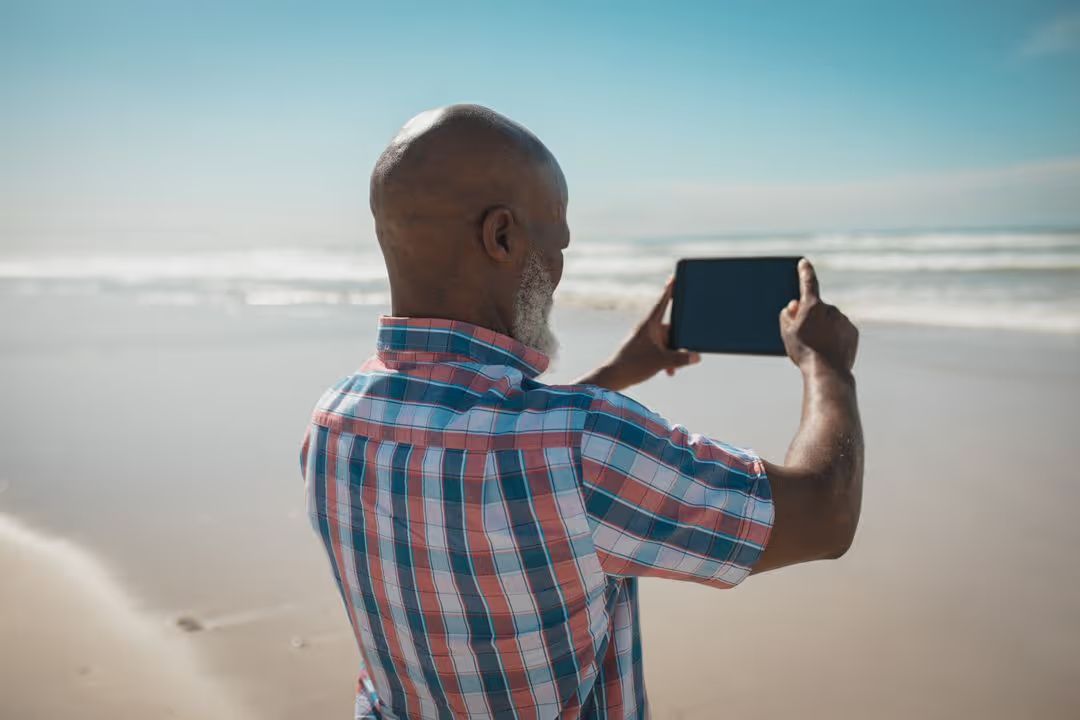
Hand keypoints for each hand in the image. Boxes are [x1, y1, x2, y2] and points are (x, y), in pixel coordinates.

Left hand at [577, 277, 700, 391]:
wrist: (613, 378)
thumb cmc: (633, 365)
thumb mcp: (661, 361)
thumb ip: (681, 358)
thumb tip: (697, 356)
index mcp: (649, 324)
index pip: (662, 302)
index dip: (669, 290)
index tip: (673, 277)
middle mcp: (647, 329)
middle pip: (670, 327)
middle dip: (679, 340)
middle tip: (688, 347)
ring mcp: (645, 340)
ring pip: (667, 342)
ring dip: (673, 353)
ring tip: (675, 367)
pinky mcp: (643, 350)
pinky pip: (661, 350)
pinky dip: (667, 359)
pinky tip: (669, 372)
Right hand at [780, 258, 858, 374]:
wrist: (828, 372)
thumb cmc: (804, 352)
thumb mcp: (787, 333)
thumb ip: (787, 315)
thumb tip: (794, 304)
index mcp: (812, 306)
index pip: (808, 283)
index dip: (805, 272)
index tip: (804, 262)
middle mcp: (830, 309)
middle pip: (818, 308)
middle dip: (812, 317)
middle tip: (806, 337)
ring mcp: (843, 320)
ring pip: (830, 320)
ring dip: (824, 328)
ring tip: (818, 347)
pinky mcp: (852, 332)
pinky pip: (841, 330)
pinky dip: (835, 336)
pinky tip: (830, 350)